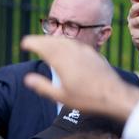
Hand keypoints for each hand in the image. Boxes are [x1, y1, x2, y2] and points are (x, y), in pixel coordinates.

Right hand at [21, 35, 138, 123]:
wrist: (114, 95)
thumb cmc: (87, 99)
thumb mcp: (61, 97)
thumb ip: (43, 86)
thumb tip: (27, 78)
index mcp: (63, 62)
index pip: (44, 47)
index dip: (32, 43)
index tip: (23, 43)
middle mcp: (73, 53)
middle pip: (53, 41)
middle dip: (40, 39)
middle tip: (30, 41)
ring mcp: (85, 52)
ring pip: (65, 41)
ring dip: (53, 39)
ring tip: (45, 42)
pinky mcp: (93, 54)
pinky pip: (75, 43)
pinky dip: (65, 42)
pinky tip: (64, 47)